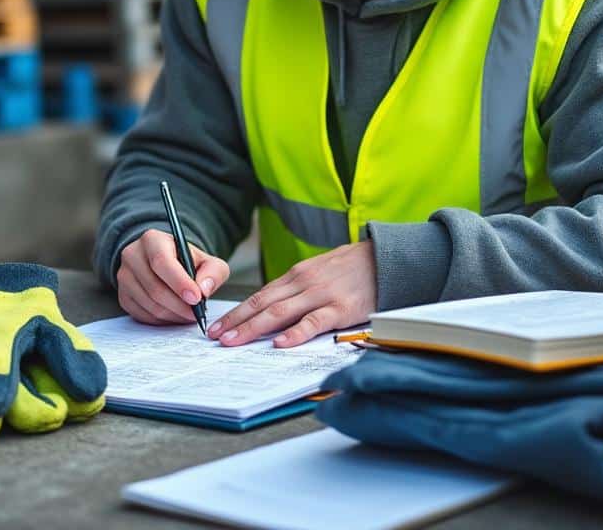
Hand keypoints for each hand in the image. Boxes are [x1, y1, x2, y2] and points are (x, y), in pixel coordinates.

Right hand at [116, 229, 230, 324]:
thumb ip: (213, 272)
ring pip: (149, 304)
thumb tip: (204, 290)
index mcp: (153, 240)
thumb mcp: (207, 260)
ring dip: (173, 315)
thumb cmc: (186, 261)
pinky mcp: (123, 296)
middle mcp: (133, 255)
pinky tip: (175, 316)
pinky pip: (142, 315)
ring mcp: (124, 276)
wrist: (165, 263)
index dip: (179, 283)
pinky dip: (162, 321)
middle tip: (197, 313)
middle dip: (180, 305)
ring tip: (189, 315)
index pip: (162, 262)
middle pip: (155, 287)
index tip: (196, 298)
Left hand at [207, 240, 376, 348]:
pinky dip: (295, 333)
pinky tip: (280, 343)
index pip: (260, 295)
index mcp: (297, 275)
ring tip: (234, 341)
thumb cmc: (353, 269)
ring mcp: (321, 295)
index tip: (218, 326)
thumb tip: (273, 308)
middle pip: (262, 303)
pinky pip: (313, 322)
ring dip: (253, 328)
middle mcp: (303, 282)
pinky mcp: (341, 308)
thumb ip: (298, 288)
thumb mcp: (320, 271)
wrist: (386, 259)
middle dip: (236, 321)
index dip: (237, 311)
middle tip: (215, 336)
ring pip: (279, 313)